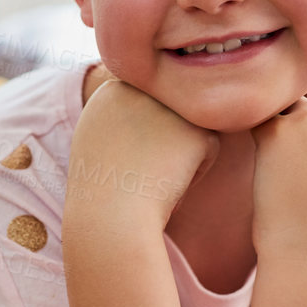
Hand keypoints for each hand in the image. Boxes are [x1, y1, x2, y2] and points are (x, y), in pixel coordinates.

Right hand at [67, 72, 219, 226]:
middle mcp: (143, 87)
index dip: (135, 145)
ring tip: (149, 177)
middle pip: (169, 116)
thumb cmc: (102, 193)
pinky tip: (167, 183)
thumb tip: (151, 115)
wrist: (109, 219)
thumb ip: (121, 117)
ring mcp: (169, 104)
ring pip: (190, 130)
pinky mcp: (196, 128)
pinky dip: (194, 174)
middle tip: (136, 172)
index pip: (145, 111)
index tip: (119, 163)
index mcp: (112, 89)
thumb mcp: (97, 142)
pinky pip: (208, 149)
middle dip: (159, 146)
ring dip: (177, 158)